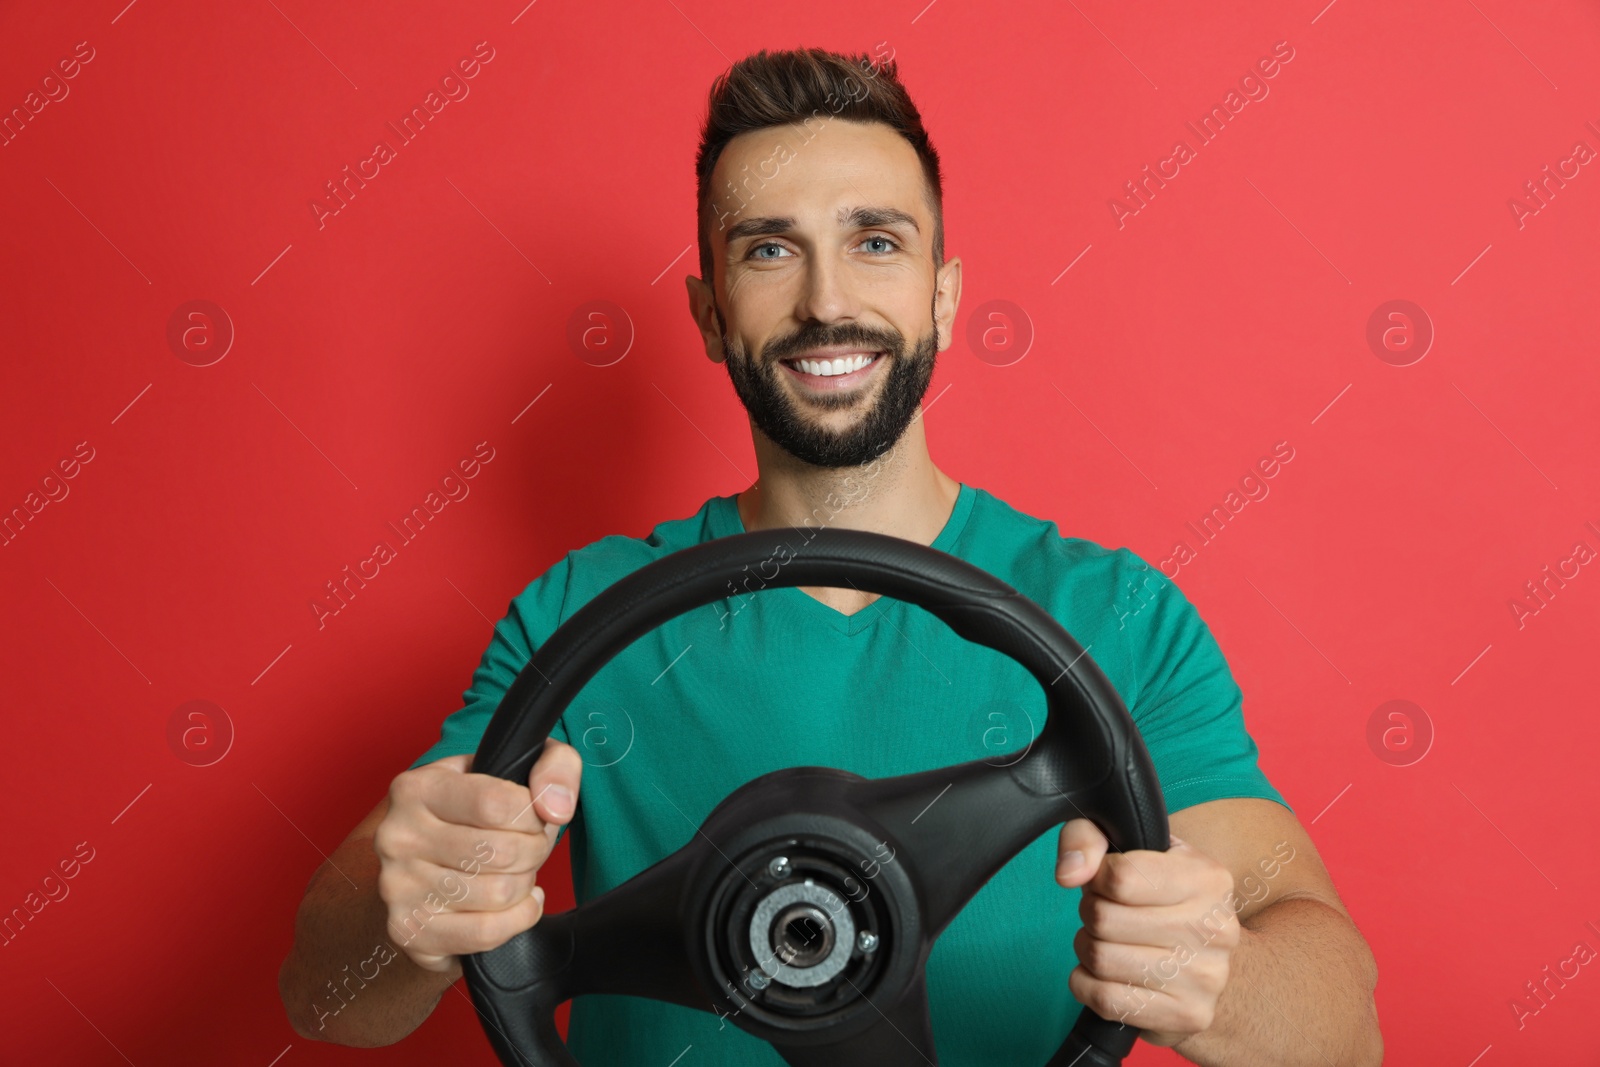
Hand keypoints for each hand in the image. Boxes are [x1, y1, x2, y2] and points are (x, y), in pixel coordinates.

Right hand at [375, 739, 581, 971]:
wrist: (430, 860)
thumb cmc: (477, 811)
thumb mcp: (516, 767)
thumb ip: (554, 767)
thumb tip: (556, 808)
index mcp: (416, 788)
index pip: (496, 804)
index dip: (533, 816)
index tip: (533, 818)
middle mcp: (397, 837)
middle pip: (501, 852)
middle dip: (534, 851)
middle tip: (530, 848)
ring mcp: (397, 888)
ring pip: (498, 894)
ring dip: (524, 884)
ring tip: (517, 871)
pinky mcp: (408, 931)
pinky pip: (485, 933)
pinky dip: (518, 920)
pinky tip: (519, 903)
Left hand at [1056, 819, 1237, 1045]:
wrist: (1206, 959)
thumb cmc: (1159, 898)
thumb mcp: (1132, 849)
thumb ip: (1089, 837)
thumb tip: (1069, 873)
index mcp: (1207, 878)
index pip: (1120, 877)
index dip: (1096, 878)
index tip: (1105, 883)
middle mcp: (1215, 928)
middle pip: (1104, 919)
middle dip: (1090, 913)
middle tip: (1106, 915)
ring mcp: (1206, 977)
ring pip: (1101, 959)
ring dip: (1088, 949)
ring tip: (1109, 942)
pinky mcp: (1189, 1015)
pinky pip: (1106, 1000)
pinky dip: (1087, 985)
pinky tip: (1105, 975)